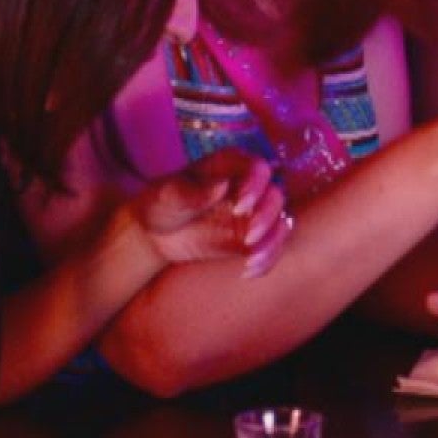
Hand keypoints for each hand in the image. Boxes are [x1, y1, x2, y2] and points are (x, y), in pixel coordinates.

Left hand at [132, 148, 288, 277]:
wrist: (157, 232)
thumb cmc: (162, 203)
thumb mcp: (168, 195)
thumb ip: (192, 191)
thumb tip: (221, 186)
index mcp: (231, 166)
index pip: (257, 168)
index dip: (256, 185)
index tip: (240, 206)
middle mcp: (250, 187)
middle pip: (275, 196)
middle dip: (267, 216)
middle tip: (249, 237)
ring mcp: (255, 213)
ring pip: (280, 223)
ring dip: (272, 242)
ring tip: (251, 260)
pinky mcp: (255, 237)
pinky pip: (272, 247)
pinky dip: (267, 260)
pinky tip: (248, 271)